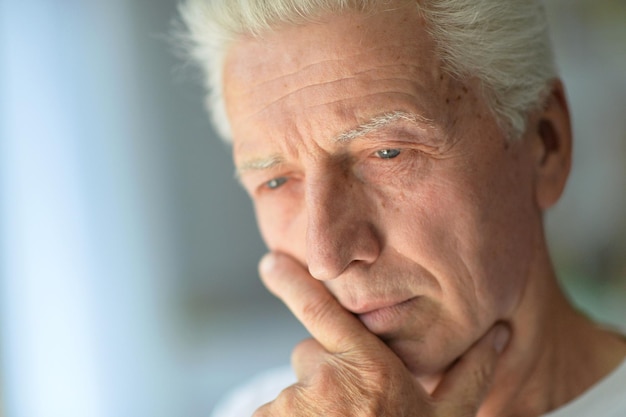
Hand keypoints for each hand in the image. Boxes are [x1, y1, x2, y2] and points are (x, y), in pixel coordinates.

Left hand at [255, 252, 509, 416]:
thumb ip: (468, 377)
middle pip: (310, 354)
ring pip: (294, 390)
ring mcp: (292, 405)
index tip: (272, 263)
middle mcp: (326, 381)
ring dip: (307, 405)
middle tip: (351, 408)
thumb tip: (497, 335)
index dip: (294, 282)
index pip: (322, 311)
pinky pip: (271, 413)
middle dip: (324, 372)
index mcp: (369, 370)